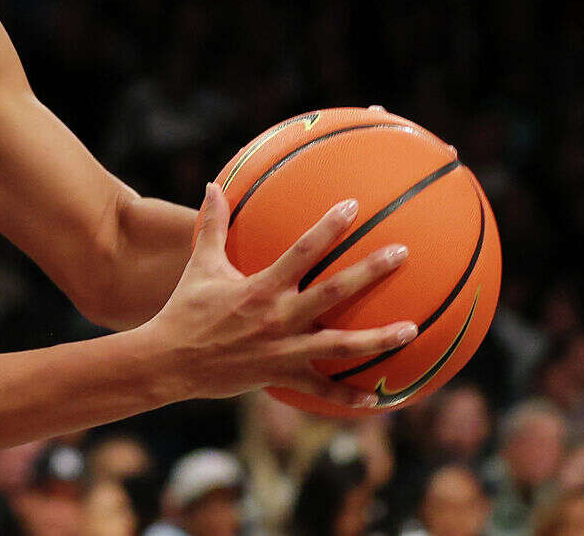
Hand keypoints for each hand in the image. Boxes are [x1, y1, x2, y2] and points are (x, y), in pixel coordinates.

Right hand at [145, 182, 413, 409]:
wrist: (171, 361)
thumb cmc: (185, 308)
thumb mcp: (200, 264)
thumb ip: (212, 225)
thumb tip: (213, 185)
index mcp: (261, 287)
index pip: (302, 251)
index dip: (328, 227)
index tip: (353, 206)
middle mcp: (278, 317)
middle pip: (334, 292)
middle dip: (371, 271)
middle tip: (402, 253)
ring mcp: (284, 350)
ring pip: (342, 345)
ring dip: (380, 338)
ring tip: (413, 329)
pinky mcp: (282, 376)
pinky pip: (323, 389)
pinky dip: (352, 396)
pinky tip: (381, 398)